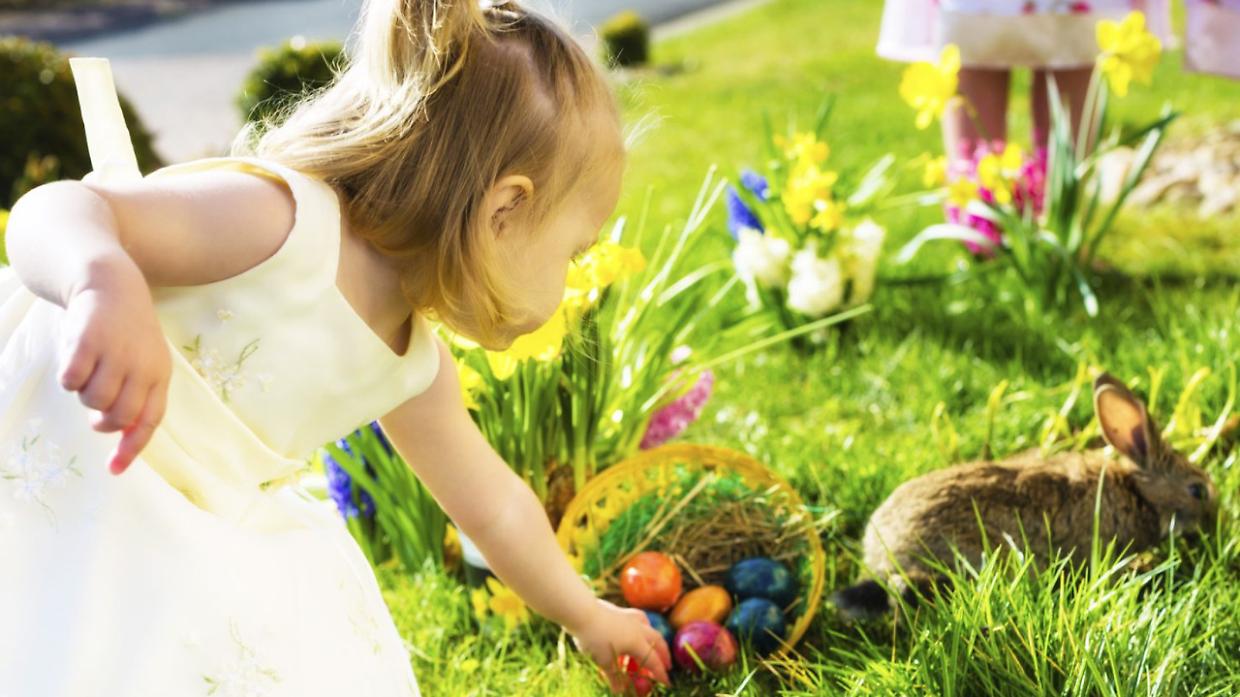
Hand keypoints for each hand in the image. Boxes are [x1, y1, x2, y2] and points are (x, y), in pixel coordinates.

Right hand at [59, 261, 169, 473]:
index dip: (132, 447)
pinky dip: (68, 377)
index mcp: (160, 374)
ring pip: (93, 400)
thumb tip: (116, 435)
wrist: (112, 285)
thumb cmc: (126, 333)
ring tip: (89, 372)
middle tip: (95, 409)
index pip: (149, 420)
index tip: (114, 470)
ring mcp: (116, 353)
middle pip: (118, 417)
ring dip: (84, 395)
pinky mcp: (89, 341)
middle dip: (102, 421)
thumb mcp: (142, 363)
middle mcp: (143, 366)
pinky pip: (71, 380)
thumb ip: (135, 396)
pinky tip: (75, 359)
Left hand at [572, 599, 671, 693]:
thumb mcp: (604, 662)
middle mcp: (638, 628)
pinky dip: (643, 626)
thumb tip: (620, 692)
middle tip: (667, 665)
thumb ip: (614, 678)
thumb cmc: (594, 638)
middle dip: (664, 654)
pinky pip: (638, 618)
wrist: (582, 612)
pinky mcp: (621, 611)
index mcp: (637, 642)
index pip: (654, 661)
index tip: (667, 683)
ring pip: (649, 627)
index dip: (661, 673)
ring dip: (655, 639)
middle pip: (658, 641)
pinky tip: (637, 627)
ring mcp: (630, 617)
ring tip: (654, 645)